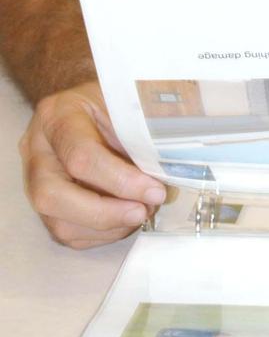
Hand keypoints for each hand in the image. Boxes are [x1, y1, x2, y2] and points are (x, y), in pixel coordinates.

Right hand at [19, 80, 166, 248]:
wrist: (95, 104)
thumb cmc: (115, 101)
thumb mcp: (128, 103)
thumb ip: (141, 134)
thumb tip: (166, 173)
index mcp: (56, 115)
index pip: (79, 154)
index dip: (119, 179)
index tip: (154, 191)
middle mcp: (37, 150)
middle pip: (53, 195)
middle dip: (103, 213)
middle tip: (142, 212)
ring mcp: (34, 180)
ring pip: (58, 222)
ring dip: (106, 227)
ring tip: (140, 213)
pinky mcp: (46, 204)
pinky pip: (67, 233)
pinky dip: (101, 234)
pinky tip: (126, 220)